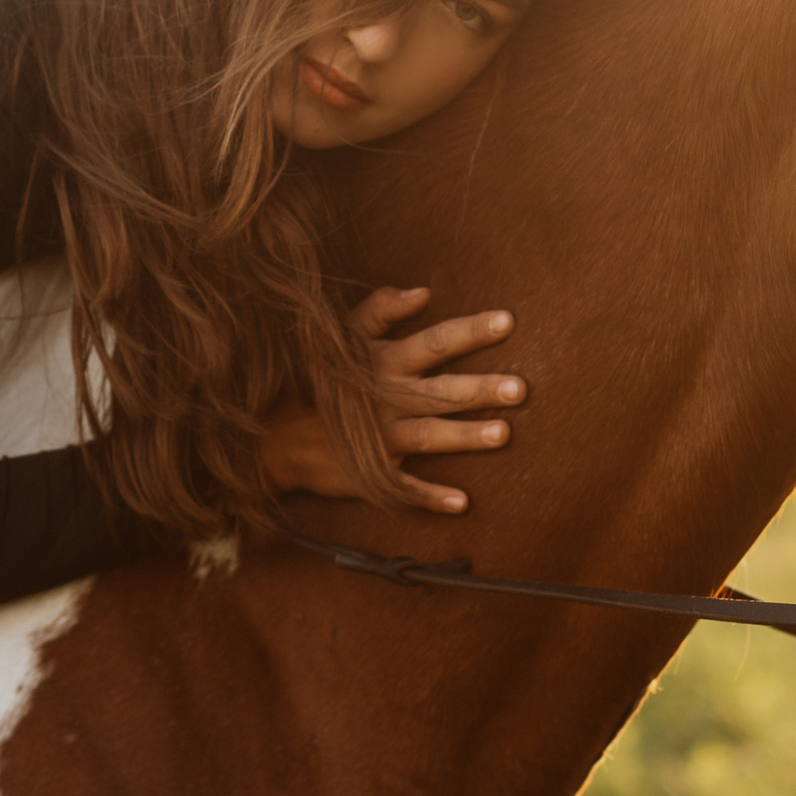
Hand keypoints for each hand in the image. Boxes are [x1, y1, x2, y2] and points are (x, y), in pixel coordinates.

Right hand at [260, 287, 526, 512]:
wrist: (273, 432)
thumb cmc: (317, 377)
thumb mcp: (341, 335)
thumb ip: (380, 309)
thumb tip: (423, 293)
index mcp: (384, 362)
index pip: (434, 341)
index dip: (470, 332)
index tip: (507, 321)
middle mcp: (387, 398)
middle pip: (441, 391)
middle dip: (480, 389)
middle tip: (521, 388)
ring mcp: (380, 437)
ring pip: (430, 435)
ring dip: (465, 436)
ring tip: (504, 434)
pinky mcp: (371, 471)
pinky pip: (404, 486)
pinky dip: (430, 496)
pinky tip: (461, 503)